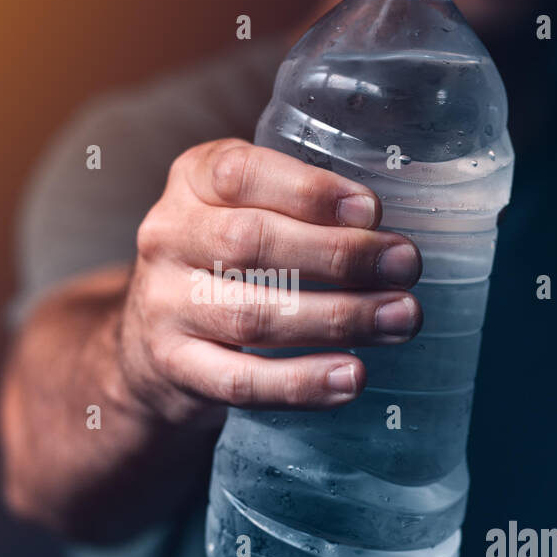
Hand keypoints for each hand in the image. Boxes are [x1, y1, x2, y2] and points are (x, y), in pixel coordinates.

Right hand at [117, 138, 422, 423]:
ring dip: (336, 319)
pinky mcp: (174, 367)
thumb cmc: (226, 261)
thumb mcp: (244, 207)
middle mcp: (167, 237)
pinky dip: (301, 383)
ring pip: (252, 315)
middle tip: (405, 266)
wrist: (151, 339)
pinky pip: (241, 381)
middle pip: (251, 243)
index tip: (372, 212)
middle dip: (339, 256)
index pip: (241, 174)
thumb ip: (302, 203)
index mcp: (191, 181)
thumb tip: (396, 230)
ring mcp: (164, 305)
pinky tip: (350, 377)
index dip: (310, 191)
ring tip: (399, 319)